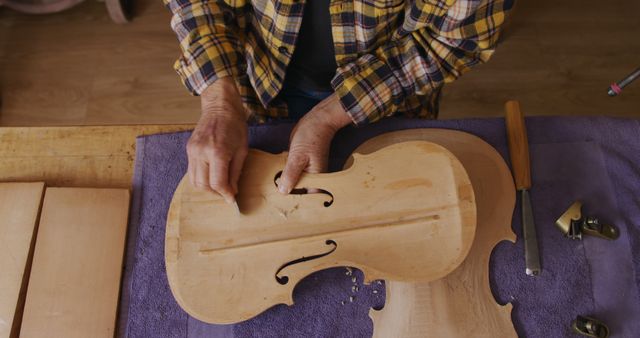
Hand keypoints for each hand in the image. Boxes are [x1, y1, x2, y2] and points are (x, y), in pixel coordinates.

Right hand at [186, 77, 248, 202]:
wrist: (220, 107)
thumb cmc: (235, 126)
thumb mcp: (242, 150)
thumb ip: (235, 173)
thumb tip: (232, 192)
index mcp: (217, 152)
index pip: (217, 183)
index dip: (225, 194)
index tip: (232, 199)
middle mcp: (201, 152)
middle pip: (203, 185)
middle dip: (216, 193)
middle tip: (227, 192)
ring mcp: (192, 151)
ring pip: (194, 181)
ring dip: (207, 188)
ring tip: (220, 185)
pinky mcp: (189, 149)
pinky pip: (192, 171)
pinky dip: (201, 178)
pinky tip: (212, 175)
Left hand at [278, 94, 351, 193]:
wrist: (317, 121)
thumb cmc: (311, 136)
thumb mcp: (298, 156)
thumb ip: (291, 174)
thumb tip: (283, 191)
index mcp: (316, 177)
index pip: (306, 196)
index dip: (294, 202)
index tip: (280, 206)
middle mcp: (313, 177)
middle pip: (300, 191)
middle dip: (287, 195)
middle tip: (270, 201)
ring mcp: (307, 171)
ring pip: (295, 183)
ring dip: (285, 186)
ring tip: (269, 193)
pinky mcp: (301, 165)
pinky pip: (292, 174)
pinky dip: (285, 176)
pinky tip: (275, 178)